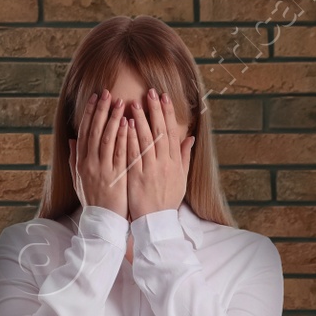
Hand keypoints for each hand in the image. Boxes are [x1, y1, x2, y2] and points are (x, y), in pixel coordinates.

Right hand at [68, 90, 127, 219]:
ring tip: (119, 101)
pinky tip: (127, 123)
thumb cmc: (93, 200)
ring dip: (112, 118)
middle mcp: (89, 164)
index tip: (94, 97)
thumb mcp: (79, 180)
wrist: (102, 221)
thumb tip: (72, 140)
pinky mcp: (116, 176)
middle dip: (100, 110)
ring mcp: (102, 169)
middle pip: (94, 131)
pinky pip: (119, 152)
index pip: (84, 132)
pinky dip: (122, 136)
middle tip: (106, 92)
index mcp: (81, 162)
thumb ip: (74, 159)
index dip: (89, 113)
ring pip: (106, 138)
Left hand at [125, 88, 194, 219]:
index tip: (164, 97)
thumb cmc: (167, 201)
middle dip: (154, 111)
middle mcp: (164, 163)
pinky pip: (133, 156)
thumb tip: (190, 138)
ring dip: (140, 121)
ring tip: (133, 103)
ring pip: (146, 141)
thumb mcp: (181, 179)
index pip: (172, 132)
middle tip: (149, 92)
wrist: (157, 222)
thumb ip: (184, 157)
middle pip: (160, 132)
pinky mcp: (137, 178)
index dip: (168, 113)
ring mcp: (150, 170)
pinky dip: (129, 140)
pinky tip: (124, 127)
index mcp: (174, 162)